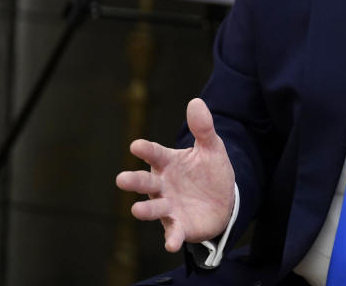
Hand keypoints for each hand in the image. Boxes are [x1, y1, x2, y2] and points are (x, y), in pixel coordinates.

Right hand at [115, 98, 235, 251]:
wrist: (223, 200)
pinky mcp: (179, 225)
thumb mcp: (212, 148)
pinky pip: (173, 232)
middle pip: (146, 182)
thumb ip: (203, 128)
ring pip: (153, 208)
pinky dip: (171, 238)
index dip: (146, 150)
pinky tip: (171, 244)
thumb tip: (196, 101)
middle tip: (122, 179)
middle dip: (134, 181)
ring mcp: (169, 206)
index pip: (156, 154)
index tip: (136, 145)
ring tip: (136, 210)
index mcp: (169, 163)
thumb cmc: (210, 171)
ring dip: (145, 210)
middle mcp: (163, 185)